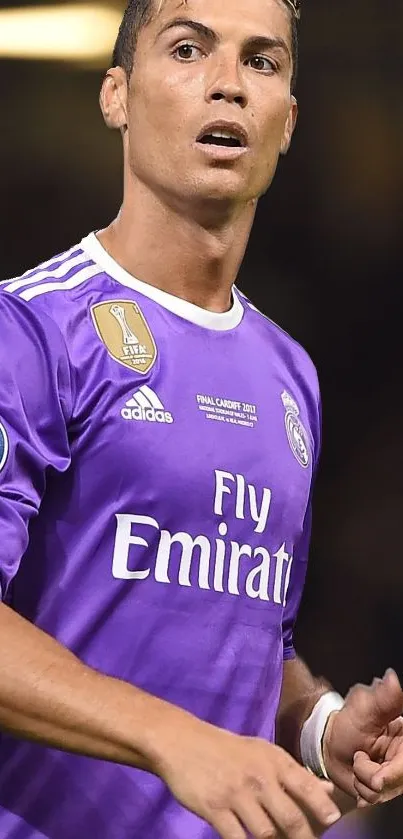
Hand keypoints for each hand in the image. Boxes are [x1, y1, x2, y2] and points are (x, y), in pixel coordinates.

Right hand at [154, 711, 340, 838]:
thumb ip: (294, 774)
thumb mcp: (262, 753)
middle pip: (291, 818)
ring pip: (267, 834)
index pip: (306, 786)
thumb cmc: (227, 750)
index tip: (334, 823)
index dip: (323, 808)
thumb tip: (327, 792)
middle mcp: (259, 777)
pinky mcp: (215, 810)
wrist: (182, 742)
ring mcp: (236, 795)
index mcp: (273, 761)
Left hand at [322, 669, 402, 798]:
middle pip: (397, 780)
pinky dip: (362, 791)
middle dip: (372, 775)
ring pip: (384, 791)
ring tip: (358, 762)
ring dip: (363, 780)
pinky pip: (376, 800)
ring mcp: (397, 776)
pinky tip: (357, 778)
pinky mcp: (386, 790)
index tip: (376, 778)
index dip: (394, 773)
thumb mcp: (365, 708)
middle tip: (358, 758)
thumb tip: (392, 678)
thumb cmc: (349, 722)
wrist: (330, 744)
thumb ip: (384, 698)